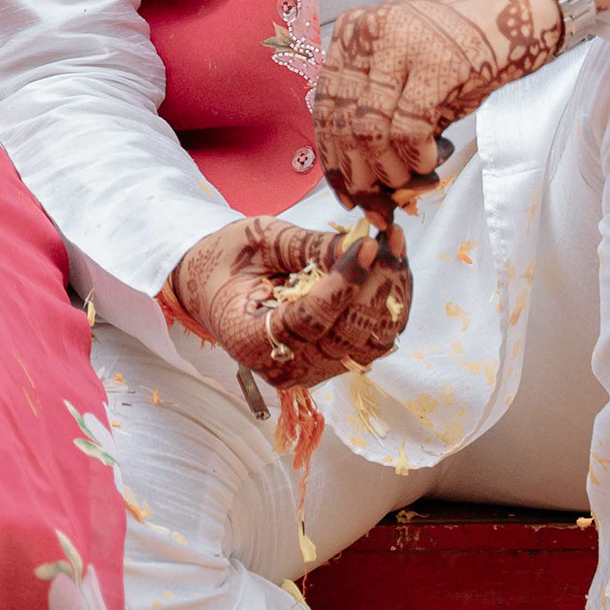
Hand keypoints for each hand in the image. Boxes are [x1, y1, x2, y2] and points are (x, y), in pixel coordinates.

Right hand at [163, 215, 410, 386]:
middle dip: (375, 284)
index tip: (367, 246)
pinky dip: (386, 305)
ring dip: (388, 294)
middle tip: (392, 239)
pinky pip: (371, 341)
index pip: (308, 320)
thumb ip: (307, 247)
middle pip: (346, 336)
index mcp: (249, 341)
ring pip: (368, 342)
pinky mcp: (332, 363)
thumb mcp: (258, 242)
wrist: (214, 287)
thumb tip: (359, 244)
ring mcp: (311, 371)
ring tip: (395, 248)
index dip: (342, 283)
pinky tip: (390, 268)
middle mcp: (284, 368)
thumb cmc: (228, 261)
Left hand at [312, 0, 562, 210]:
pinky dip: (417, 157)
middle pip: (343, 123)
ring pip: (371, 131)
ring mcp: (402, 46)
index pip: (324, 106)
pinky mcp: (439, 63)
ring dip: (389, 171)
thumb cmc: (456, 49)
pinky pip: (410, 129)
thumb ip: (378, 114)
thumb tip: (365, 180)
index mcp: (353, 35)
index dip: (332, 157)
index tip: (344, 190)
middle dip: (359, 174)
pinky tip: (430, 160)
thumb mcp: (404, 73)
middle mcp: (369, 34)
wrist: (511, 12)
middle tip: (378, 198)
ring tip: (409, 180)